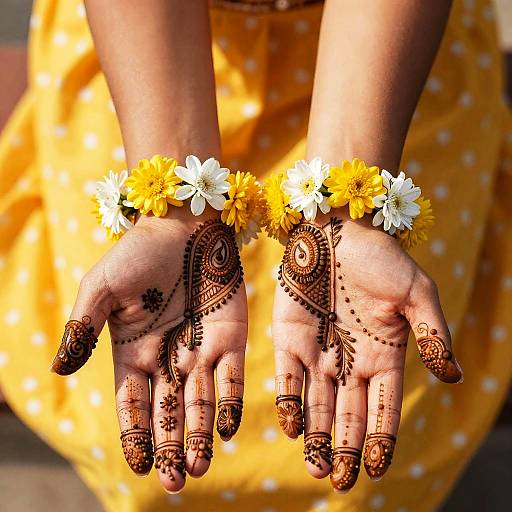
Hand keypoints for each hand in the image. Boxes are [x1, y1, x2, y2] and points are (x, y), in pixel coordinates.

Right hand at [51, 210, 246, 492]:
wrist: (187, 225)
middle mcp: (168, 358)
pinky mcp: (230, 337)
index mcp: (134, 350)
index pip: (132, 402)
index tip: (139, 465)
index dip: (135, 433)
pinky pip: (230, 377)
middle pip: (167, 411)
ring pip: (199, 403)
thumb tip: (59, 369)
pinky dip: (228, 403)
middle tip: (176, 482)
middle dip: (170, 447)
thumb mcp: (103, 287)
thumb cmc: (140, 253)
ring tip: (199, 466)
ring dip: (199, 435)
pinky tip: (226, 429)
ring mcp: (200, 349)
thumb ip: (85, 327)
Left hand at [272, 211, 461, 491]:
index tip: (375, 468)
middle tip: (340, 482)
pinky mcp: (289, 338)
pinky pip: (288, 378)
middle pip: (350, 414)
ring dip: (317, 437)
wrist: (334, 228)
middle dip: (346, 449)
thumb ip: (433, 332)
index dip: (381, 438)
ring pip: (318, 405)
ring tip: (317, 469)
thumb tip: (452, 376)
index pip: (384, 406)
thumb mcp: (415, 292)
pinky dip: (290, 402)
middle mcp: (350, 360)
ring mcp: (318, 351)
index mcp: (383, 354)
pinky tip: (292, 426)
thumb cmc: (379, 257)